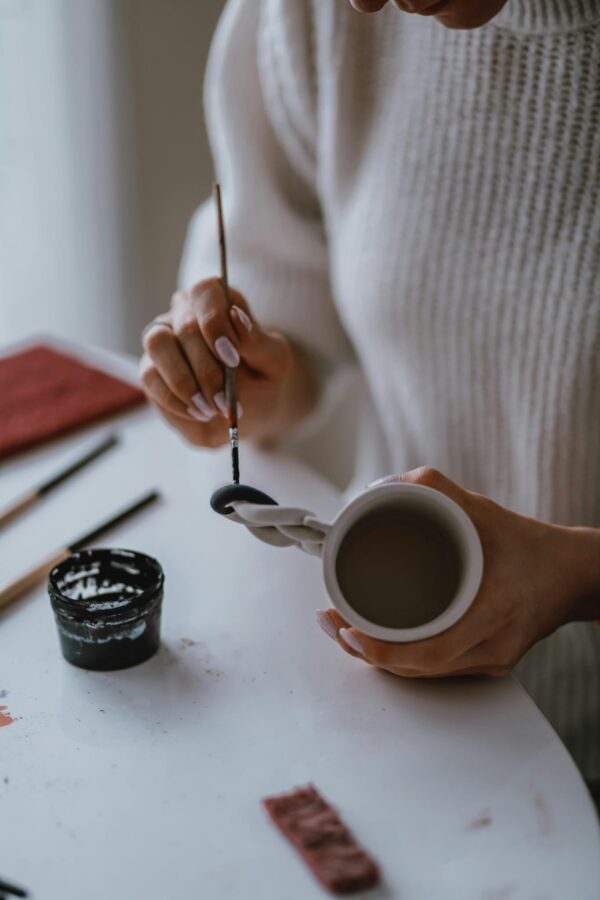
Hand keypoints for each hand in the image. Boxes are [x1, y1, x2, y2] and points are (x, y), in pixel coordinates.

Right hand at [139, 279, 307, 446]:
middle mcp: (185, 315)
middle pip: (184, 325)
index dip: (214, 321)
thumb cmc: (263, 379)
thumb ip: (257, 341)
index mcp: (218, 303)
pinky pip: (150, 377)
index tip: (232, 358)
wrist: (250, 413)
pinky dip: (175, 400)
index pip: (205, 291)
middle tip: (225, 399)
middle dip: (206, 368)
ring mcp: (164, 341)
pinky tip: (199, 414)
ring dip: (184, 381)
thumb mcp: (274, 363)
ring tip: (210, 409)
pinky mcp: (151, 370)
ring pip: (157, 344)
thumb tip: (235, 316)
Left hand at [316, 467, 597, 677]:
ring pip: (425, 674)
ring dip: (380, 658)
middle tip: (329, 621)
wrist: (572, 574)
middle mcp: (493, 647)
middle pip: (418, 668)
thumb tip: (381, 487)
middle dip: (366, 652)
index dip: (384, 651)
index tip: (348, 630)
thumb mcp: (482, 508)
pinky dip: (404, 658)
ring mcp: (492, 660)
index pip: (431, 651)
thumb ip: (434, 489)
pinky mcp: (488, 662)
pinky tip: (376, 643)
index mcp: (493, 612)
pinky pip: (438, 669)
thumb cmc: (528, 543)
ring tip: (340, 629)